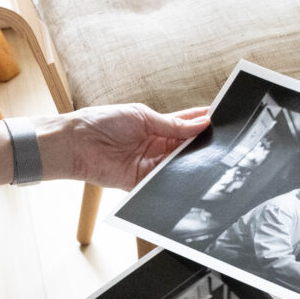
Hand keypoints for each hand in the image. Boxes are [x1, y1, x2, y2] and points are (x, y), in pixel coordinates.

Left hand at [42, 104, 208, 189]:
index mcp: (155, 124)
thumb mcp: (140, 116)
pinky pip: (163, 182)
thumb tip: (201, 124)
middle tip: (225, 141)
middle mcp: (155, 145)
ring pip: (179, 165)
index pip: (185, 123)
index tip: (223, 120)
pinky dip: (176, 180)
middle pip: (186, 145)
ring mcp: (149, 164)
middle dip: (204, 143)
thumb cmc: (101, 122)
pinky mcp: (141, 181)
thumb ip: (171, 124)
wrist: (75, 143)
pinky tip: (191, 176)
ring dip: (193, 162)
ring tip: (213, 157)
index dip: (203, 122)